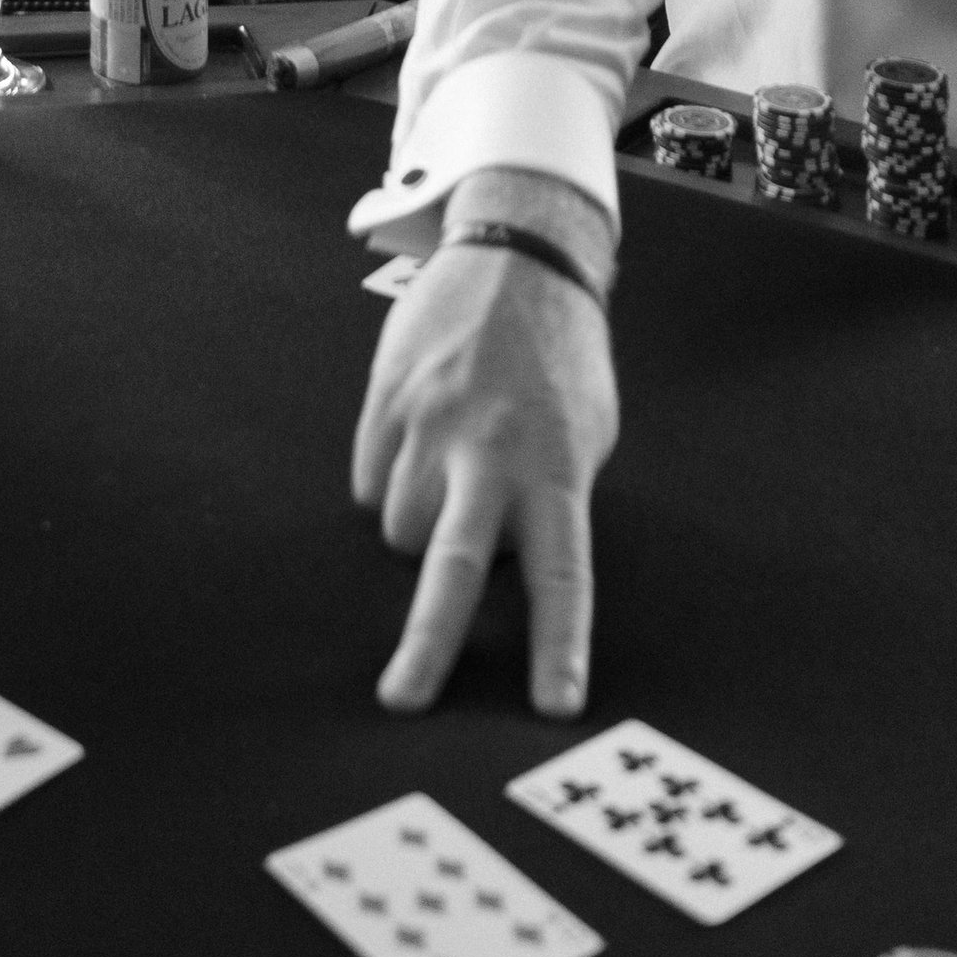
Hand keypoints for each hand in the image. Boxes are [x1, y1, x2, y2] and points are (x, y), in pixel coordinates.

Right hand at [351, 235, 617, 715]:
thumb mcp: (586, 433)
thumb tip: (504, 568)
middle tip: (402, 702)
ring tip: (453, 476)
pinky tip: (421, 442)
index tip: (555, 705)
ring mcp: (429, 422)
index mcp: (554, 466)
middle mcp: (488, 450)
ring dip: (421, 527)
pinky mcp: (386, 397)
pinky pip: (371, 480)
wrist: (515, 251)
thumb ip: (549, 503)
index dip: (557, 644)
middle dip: (426, 643)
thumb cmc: (562, 357)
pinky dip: (391, 481)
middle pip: (449, 566)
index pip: (562, 573)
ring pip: (401, 527)